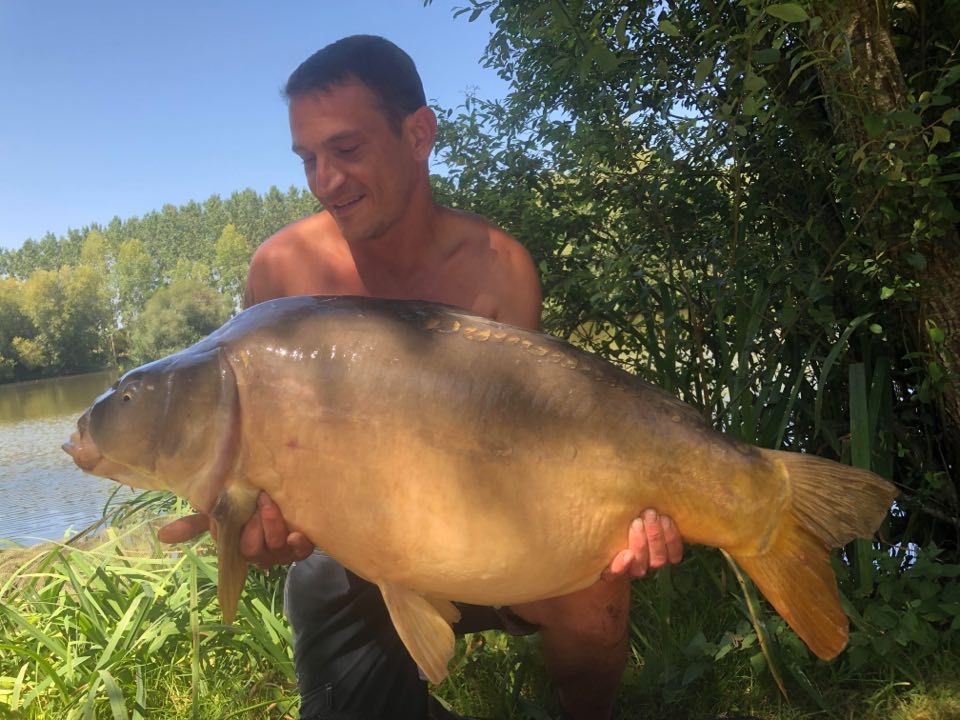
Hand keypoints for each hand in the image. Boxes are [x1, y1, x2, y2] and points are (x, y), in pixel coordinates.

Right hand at [156, 493, 313, 568]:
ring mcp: (282, 551)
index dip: (237, 534)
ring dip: (274, 526)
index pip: (235, 550)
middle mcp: (261, 552)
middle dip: (255, 527)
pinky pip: (301, 552)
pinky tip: (297, 534)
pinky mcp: (302, 547)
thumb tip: (161, 535)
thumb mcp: (223, 508)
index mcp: (240, 545)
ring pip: (275, 549)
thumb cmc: (251, 503)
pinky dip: (298, 543)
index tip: (240, 514)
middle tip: (260, 502)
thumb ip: (196, 522)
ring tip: (273, 504)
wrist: (290, 493)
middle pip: (253, 551)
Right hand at [602, 508, 682, 580]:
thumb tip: (576, 504)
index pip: (613, 574)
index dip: (620, 567)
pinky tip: (666, 520)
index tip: (625, 553)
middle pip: (640, 566)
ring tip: (653, 515)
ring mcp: (652, 563)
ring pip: (658, 560)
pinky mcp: (669, 556)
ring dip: (656, 537)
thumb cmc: (611, 525)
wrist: (635, 522)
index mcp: (611, 568)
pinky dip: (673, 539)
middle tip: (638, 520)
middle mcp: (633, 569)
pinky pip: (675, 555)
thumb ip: (594, 523)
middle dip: (640, 542)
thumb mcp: (603, 530)